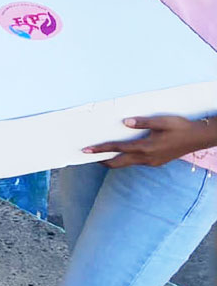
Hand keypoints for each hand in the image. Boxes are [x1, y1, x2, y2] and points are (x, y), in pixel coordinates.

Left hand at [84, 116, 216, 167]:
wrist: (198, 138)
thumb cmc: (180, 127)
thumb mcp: (163, 121)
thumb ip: (144, 122)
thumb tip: (125, 122)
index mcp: (146, 147)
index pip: (118, 149)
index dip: (101, 150)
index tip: (86, 150)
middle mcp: (147, 158)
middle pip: (118, 163)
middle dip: (102, 160)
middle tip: (87, 156)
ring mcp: (151, 162)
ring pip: (127, 164)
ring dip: (112, 161)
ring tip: (100, 156)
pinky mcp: (155, 162)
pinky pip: (135, 163)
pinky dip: (124, 159)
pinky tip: (121, 154)